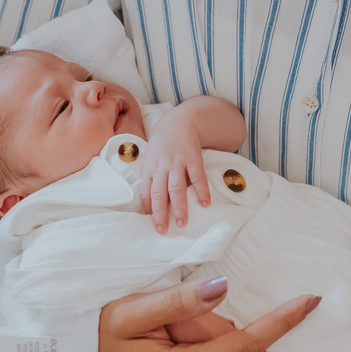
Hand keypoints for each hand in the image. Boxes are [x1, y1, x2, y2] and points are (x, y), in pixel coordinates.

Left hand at [137, 112, 211, 232]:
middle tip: (163, 230)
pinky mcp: (193, 158)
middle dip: (160, 213)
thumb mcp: (152, 158)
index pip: (145, 192)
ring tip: (182, 223)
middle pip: (159, 194)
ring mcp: (177, 162)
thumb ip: (151, 177)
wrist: (180, 121)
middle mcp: (162, 167)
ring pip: (176, 188)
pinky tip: (205, 203)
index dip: (148, 208)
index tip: (151, 223)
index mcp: (150, 168)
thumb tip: (150, 202)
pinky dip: (201, 191)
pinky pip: (197, 177)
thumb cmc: (164, 144)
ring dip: (179, 207)